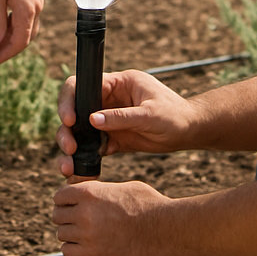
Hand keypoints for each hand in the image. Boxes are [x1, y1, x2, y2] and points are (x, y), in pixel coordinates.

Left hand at [0, 0, 43, 66]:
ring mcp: (37, 4)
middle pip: (26, 39)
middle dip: (10, 49)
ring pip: (28, 30)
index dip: (6, 54)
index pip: (20, 42)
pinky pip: (28, 20)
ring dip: (13, 39)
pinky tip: (3, 26)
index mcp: (27, 10)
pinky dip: (16, 28)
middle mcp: (36, 9)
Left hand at [53, 178, 169, 255]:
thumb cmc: (145, 205)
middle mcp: (84, 213)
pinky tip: (85, 245)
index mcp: (90, 192)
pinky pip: (68, 252)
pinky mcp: (93, 255)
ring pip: (62, 234)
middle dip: (65, 217)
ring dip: (70, 234)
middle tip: (77, 219)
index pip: (59, 196)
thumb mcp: (119, 188)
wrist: (161, 229)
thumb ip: (98, 191)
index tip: (70, 204)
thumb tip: (84, 193)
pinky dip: (73, 249)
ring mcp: (87, 235)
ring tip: (84, 233)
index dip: (64, 200)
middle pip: (57, 215)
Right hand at [56, 70, 193, 175]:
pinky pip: (92, 148)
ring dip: (71, 146)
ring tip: (68, 167)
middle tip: (69, 147)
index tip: (69, 119)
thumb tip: (92, 120)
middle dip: (66, 129)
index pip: (83, 85)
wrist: (190, 132)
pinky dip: (83, 159)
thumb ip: (122, 117)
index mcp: (117, 83)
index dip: (70, 99)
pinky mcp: (112, 138)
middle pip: (76, 109)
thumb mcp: (150, 114)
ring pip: (80, 131)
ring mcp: (109, 119)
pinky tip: (77, 172)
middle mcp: (108, 99)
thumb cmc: (175, 114)